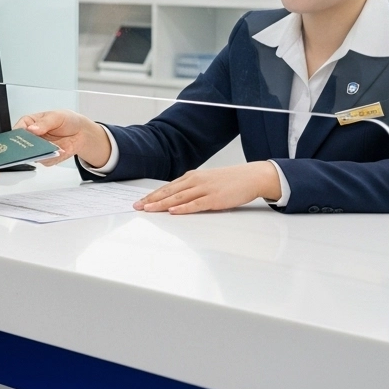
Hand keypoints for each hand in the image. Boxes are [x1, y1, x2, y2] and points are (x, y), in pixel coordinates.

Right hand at [14, 109, 109, 168]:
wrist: (80, 132)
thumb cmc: (67, 120)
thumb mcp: (56, 116)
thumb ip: (44, 123)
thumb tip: (33, 128)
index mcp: (29, 123)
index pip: (18, 130)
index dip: (17, 135)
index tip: (22, 138)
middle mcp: (31, 137)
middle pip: (22, 146)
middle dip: (28, 148)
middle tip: (35, 146)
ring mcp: (38, 149)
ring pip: (33, 156)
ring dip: (42, 154)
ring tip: (52, 147)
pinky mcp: (46, 158)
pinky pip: (45, 161)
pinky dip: (53, 157)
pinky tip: (60, 151)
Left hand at [134, 162, 281, 214]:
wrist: (251, 177)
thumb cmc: (230, 180)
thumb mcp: (207, 180)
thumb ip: (192, 187)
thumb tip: (176, 197)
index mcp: (192, 176)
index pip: (167, 187)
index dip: (152, 195)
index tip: (140, 201)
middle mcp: (195, 181)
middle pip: (169, 192)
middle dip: (151, 200)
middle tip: (137, 206)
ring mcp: (204, 190)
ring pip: (178, 198)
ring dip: (161, 204)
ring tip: (148, 209)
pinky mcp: (214, 199)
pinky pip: (195, 204)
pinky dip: (183, 208)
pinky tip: (173, 211)